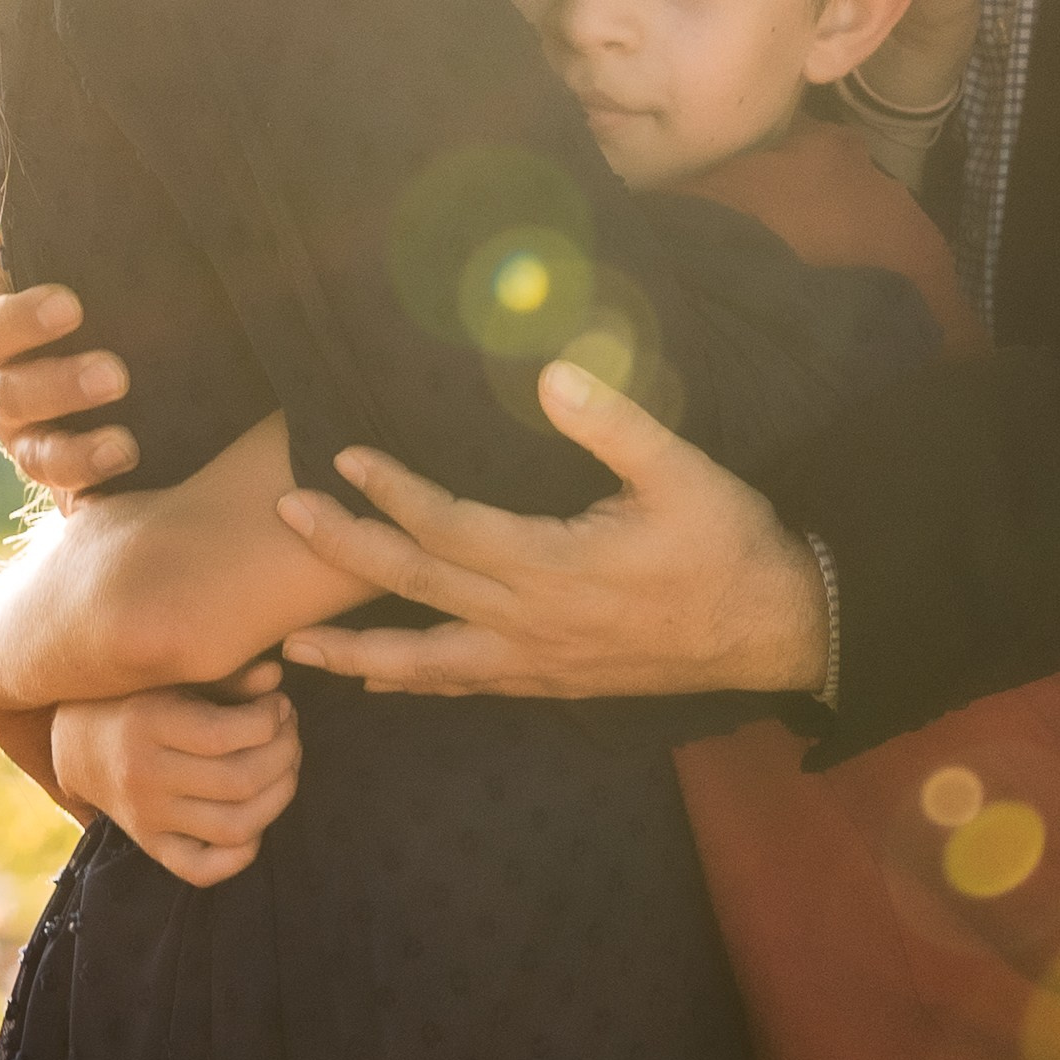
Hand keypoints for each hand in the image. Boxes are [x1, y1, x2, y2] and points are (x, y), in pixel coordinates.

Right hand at [0, 114, 139, 500]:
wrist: (105, 349)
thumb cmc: (60, 276)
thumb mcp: (33, 236)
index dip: (26, 318)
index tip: (74, 306)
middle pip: (8, 387)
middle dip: (60, 381)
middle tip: (117, 371)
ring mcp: (21, 429)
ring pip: (32, 443)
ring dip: (77, 438)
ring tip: (126, 424)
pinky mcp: (55, 465)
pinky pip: (60, 480)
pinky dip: (89, 469)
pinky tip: (128, 455)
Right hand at [51, 659, 300, 887]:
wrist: (77, 742)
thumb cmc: (139, 696)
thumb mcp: (173, 675)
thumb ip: (225, 676)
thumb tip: (275, 678)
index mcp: (147, 724)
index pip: (227, 734)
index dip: (272, 718)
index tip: (278, 705)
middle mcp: (144, 776)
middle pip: (241, 782)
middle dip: (285, 753)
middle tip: (288, 733)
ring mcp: (146, 818)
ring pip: (236, 827)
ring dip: (278, 797)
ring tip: (283, 767)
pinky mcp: (151, 845)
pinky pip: (205, 870)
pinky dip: (243, 851)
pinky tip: (256, 814)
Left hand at [274, 358, 828, 699]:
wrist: (775, 630)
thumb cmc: (729, 544)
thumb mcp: (684, 472)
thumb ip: (614, 423)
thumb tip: (552, 372)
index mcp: (554, 564)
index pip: (448, 527)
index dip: (390, 492)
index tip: (344, 456)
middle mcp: (531, 622)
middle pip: (415, 588)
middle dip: (343, 552)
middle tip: (284, 516)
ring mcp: (537, 663)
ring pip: (425, 662)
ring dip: (354, 653)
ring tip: (288, 651)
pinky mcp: (552, 685)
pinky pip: (465, 687)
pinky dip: (414, 683)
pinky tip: (380, 684)